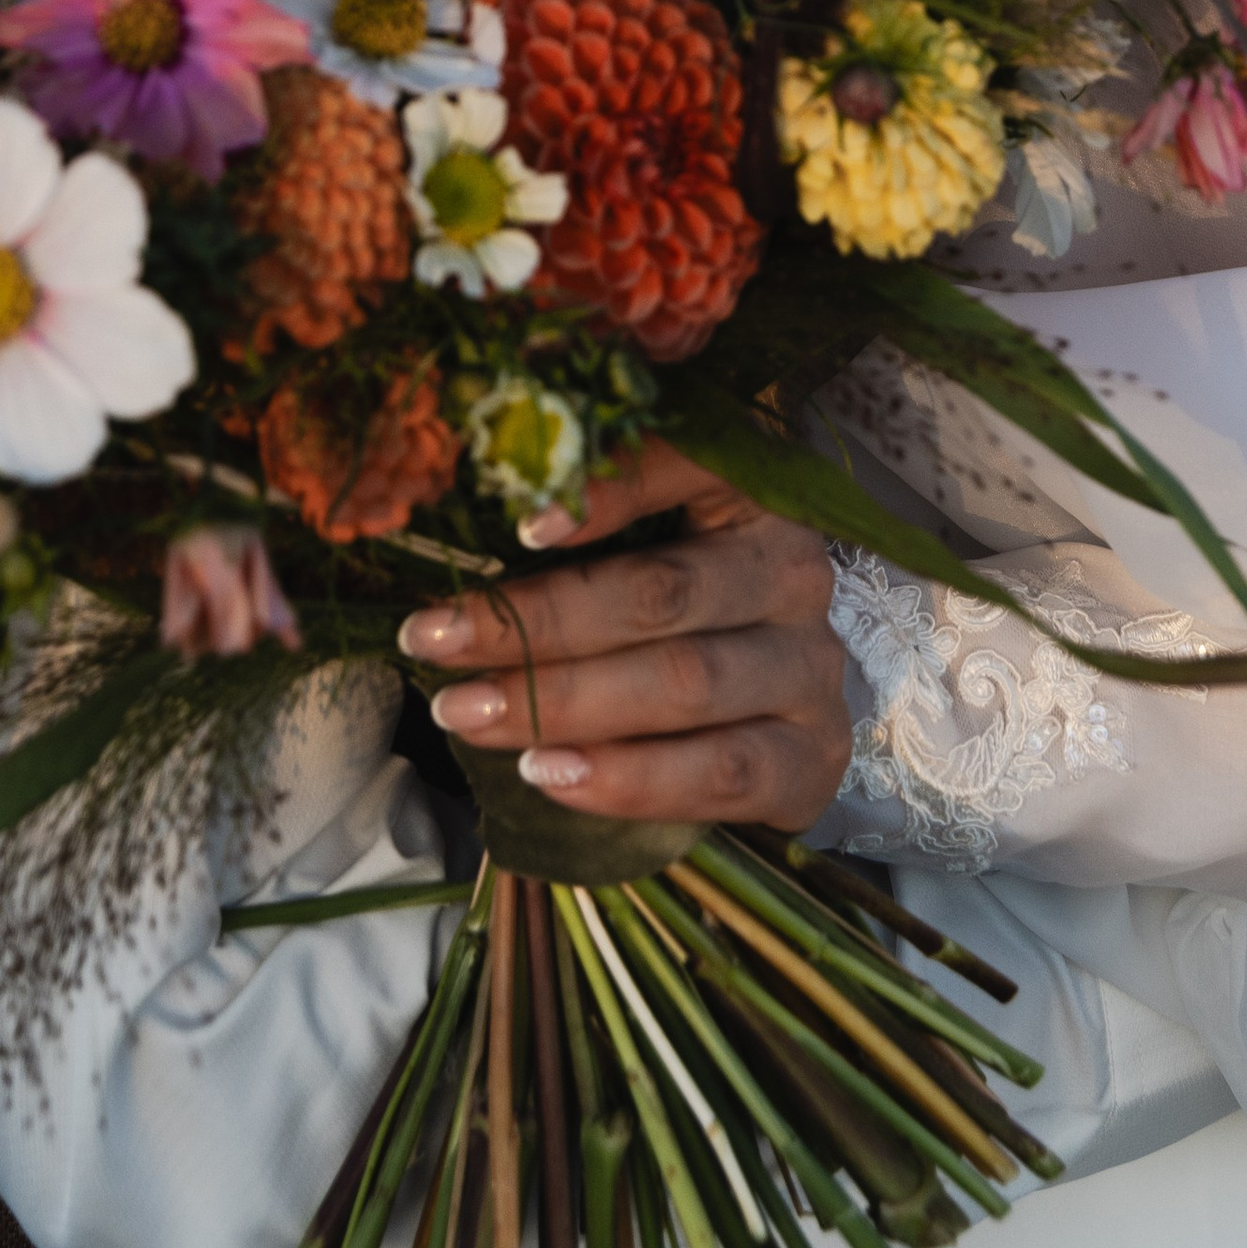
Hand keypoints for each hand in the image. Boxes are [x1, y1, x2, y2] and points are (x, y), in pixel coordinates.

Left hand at [397, 443, 848, 830]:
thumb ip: (574, 523)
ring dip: (562, 705)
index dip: (607, 491)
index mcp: (750, 493)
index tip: (516, 523)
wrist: (758, 717)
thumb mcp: (637, 543)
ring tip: (467, 713)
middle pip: (660, 594)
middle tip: (434, 640)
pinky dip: (629, 779)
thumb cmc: (671, 608)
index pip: (684, 468)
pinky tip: (549, 775)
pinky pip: (720, 773)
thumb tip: (461, 515)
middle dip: (537, 623)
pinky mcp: (812, 758)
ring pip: (684, 686)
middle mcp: (792, 572)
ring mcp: (808, 669)